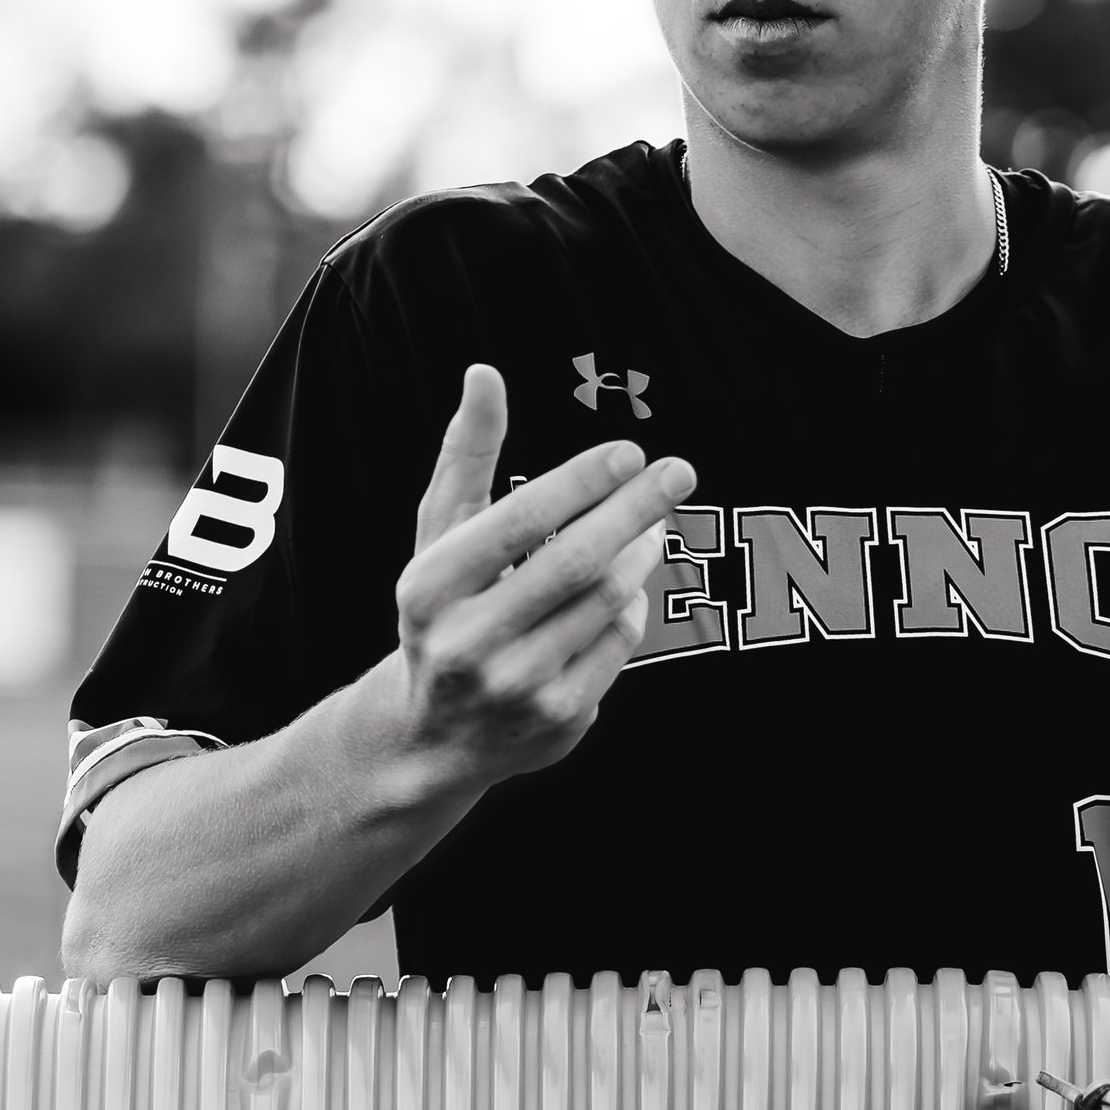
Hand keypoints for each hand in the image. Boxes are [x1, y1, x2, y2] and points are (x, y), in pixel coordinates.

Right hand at [390, 363, 693, 792]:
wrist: (435, 737)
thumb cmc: (444, 611)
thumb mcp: (439, 537)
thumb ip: (465, 455)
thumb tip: (484, 372)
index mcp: (430, 587)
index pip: (520, 520)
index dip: (581, 481)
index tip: (630, 451)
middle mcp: (469, 642)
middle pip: (576, 561)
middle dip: (635, 508)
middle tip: (679, 471)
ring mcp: (517, 685)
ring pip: (608, 599)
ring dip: (642, 553)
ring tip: (653, 525)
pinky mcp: (559, 717)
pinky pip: (621, 641)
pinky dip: (633, 604)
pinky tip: (628, 586)